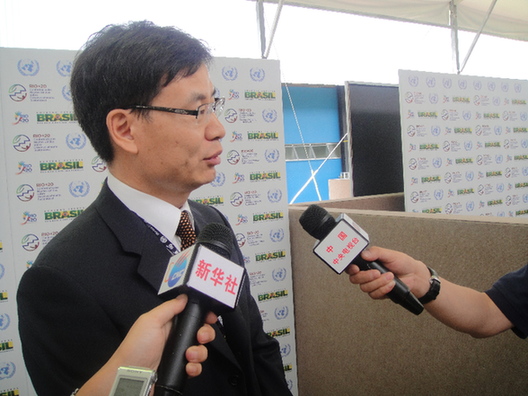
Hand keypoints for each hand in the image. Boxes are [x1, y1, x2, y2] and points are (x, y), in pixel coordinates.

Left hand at [77, 294, 216, 394]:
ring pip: (201, 350)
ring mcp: (179, 354)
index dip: (203, 315)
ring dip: (200, 352)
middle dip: (206, 333)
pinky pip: (196, 367)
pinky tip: (188, 367)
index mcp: (169, 323)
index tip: (210, 317)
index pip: (192, 316)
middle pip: (201, 332)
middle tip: (201, 336)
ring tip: (189, 355)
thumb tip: (184, 297)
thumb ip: (169, 307)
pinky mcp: (181, 370)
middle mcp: (176, 338)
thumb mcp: (150, 320)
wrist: (131, 376)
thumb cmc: (136, 347)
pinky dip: (195, 367)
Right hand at [346, 246, 429, 298]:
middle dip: (366, 277)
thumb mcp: (389, 254)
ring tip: (390, 276)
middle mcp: (367, 274)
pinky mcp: (379, 293)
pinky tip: (391, 284)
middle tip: (377, 272)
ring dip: (379, 282)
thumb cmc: (403, 263)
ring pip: (365, 288)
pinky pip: (374, 294)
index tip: (356, 268)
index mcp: (367, 263)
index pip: (351, 267)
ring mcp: (372, 284)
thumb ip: (376, 252)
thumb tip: (364, 254)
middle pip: (355, 279)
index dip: (350, 269)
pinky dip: (383, 289)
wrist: (415, 276)